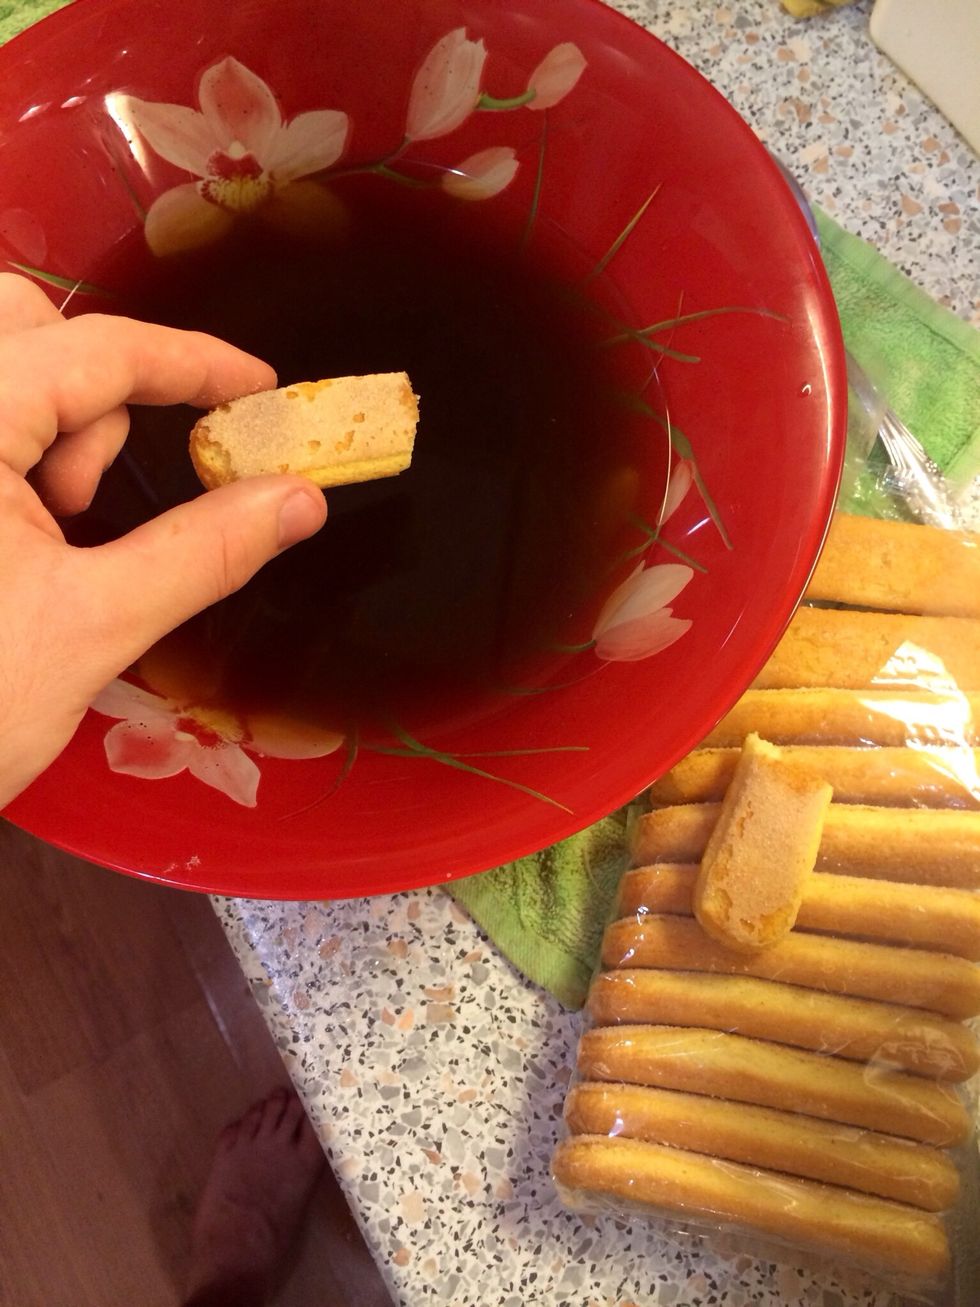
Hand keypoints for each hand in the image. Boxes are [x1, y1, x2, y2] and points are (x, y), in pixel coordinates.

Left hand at [0, 274, 326, 807]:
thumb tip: (296, 500)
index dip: (193, 362)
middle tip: (103, 484)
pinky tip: (27, 542)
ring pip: (3, 375)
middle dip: (92, 388)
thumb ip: (204, 552)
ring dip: (54, 430)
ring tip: (60, 531)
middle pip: (22, 325)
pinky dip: (20, 462)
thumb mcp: (94, 627)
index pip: (95, 351)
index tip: (259, 388)